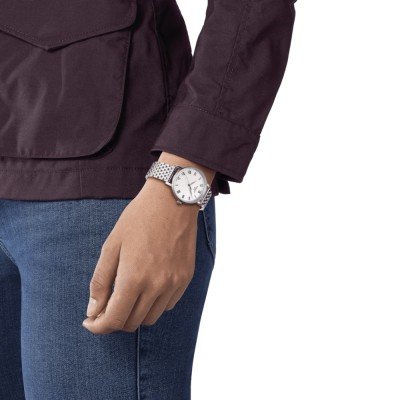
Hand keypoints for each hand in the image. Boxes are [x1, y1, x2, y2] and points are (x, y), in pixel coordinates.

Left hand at [82, 178, 199, 333]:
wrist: (173, 200)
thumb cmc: (138, 219)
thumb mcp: (111, 246)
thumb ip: (100, 281)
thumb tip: (94, 310)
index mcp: (134, 278)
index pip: (114, 320)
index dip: (98, 326)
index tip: (91, 322)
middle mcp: (157, 286)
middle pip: (132, 323)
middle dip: (114, 320)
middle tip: (106, 306)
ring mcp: (174, 283)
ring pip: (151, 318)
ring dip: (135, 314)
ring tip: (127, 297)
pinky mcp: (185, 278)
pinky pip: (168, 305)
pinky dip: (154, 305)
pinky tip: (147, 288)